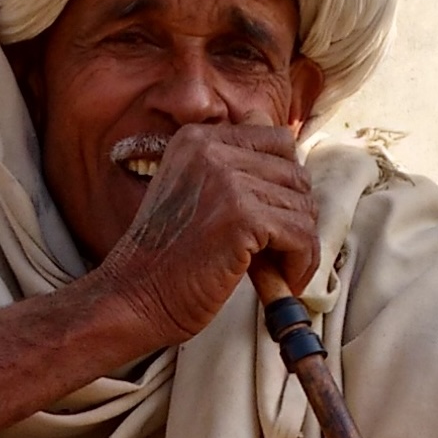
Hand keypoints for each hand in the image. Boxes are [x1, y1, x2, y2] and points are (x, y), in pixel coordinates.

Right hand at [84, 124, 318, 347]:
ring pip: (302, 206)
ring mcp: (227, 180)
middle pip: (295, 174)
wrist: (134, 298)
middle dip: (297, 217)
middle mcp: (211, 149)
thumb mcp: (191, 195)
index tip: (279, 219)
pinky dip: (302, 262)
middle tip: (282, 253)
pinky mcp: (242, 217)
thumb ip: (231, 172)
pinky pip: (301, 235)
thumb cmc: (165, 259)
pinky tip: (284, 280)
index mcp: (197, 139)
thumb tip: (292, 159)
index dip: (287, 183)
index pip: (276, 141)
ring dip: (301, 245)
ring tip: (281, 271)